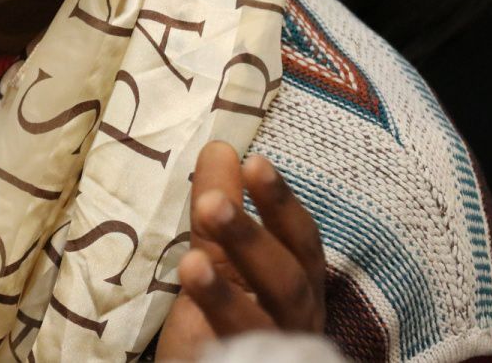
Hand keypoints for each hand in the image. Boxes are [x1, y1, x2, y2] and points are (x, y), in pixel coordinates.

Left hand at [157, 142, 326, 360]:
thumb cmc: (222, 312)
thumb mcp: (217, 256)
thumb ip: (220, 207)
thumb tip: (219, 148)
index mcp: (298, 282)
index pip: (300, 238)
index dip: (280, 202)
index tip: (254, 162)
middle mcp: (297, 318)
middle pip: (287, 279)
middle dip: (249, 239)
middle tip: (210, 204)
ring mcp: (276, 350)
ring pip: (262, 324)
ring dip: (225, 293)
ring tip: (191, 263)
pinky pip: (239, 356)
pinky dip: (218, 334)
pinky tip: (193, 321)